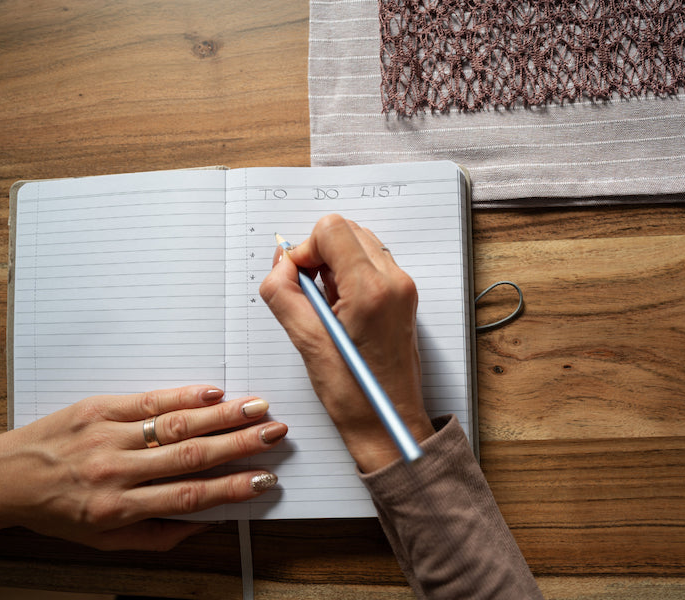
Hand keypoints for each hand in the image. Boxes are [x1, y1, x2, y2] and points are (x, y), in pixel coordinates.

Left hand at [0, 385, 286, 550]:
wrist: (4, 478)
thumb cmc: (57, 512)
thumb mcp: (103, 541)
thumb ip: (156, 536)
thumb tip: (203, 523)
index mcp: (118, 509)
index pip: (188, 497)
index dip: (231, 488)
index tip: (264, 478)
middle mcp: (114, 471)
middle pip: (190, 456)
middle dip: (239, 444)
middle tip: (275, 433)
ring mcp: (106, 435)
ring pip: (175, 424)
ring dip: (221, 415)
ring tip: (257, 407)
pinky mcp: (97, 407)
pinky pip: (147, 400)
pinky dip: (183, 394)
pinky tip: (213, 391)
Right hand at [259, 214, 434, 471]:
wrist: (388, 422)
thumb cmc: (354, 394)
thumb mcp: (306, 342)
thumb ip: (283, 293)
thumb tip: (280, 264)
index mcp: (371, 290)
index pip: (331, 229)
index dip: (305, 250)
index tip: (297, 279)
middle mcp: (394, 281)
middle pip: (347, 231)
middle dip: (319, 253)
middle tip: (308, 292)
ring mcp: (403, 288)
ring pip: (359, 244)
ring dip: (334, 263)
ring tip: (325, 304)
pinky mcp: (404, 296)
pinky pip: (371, 264)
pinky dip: (349, 275)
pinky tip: (340, 309)